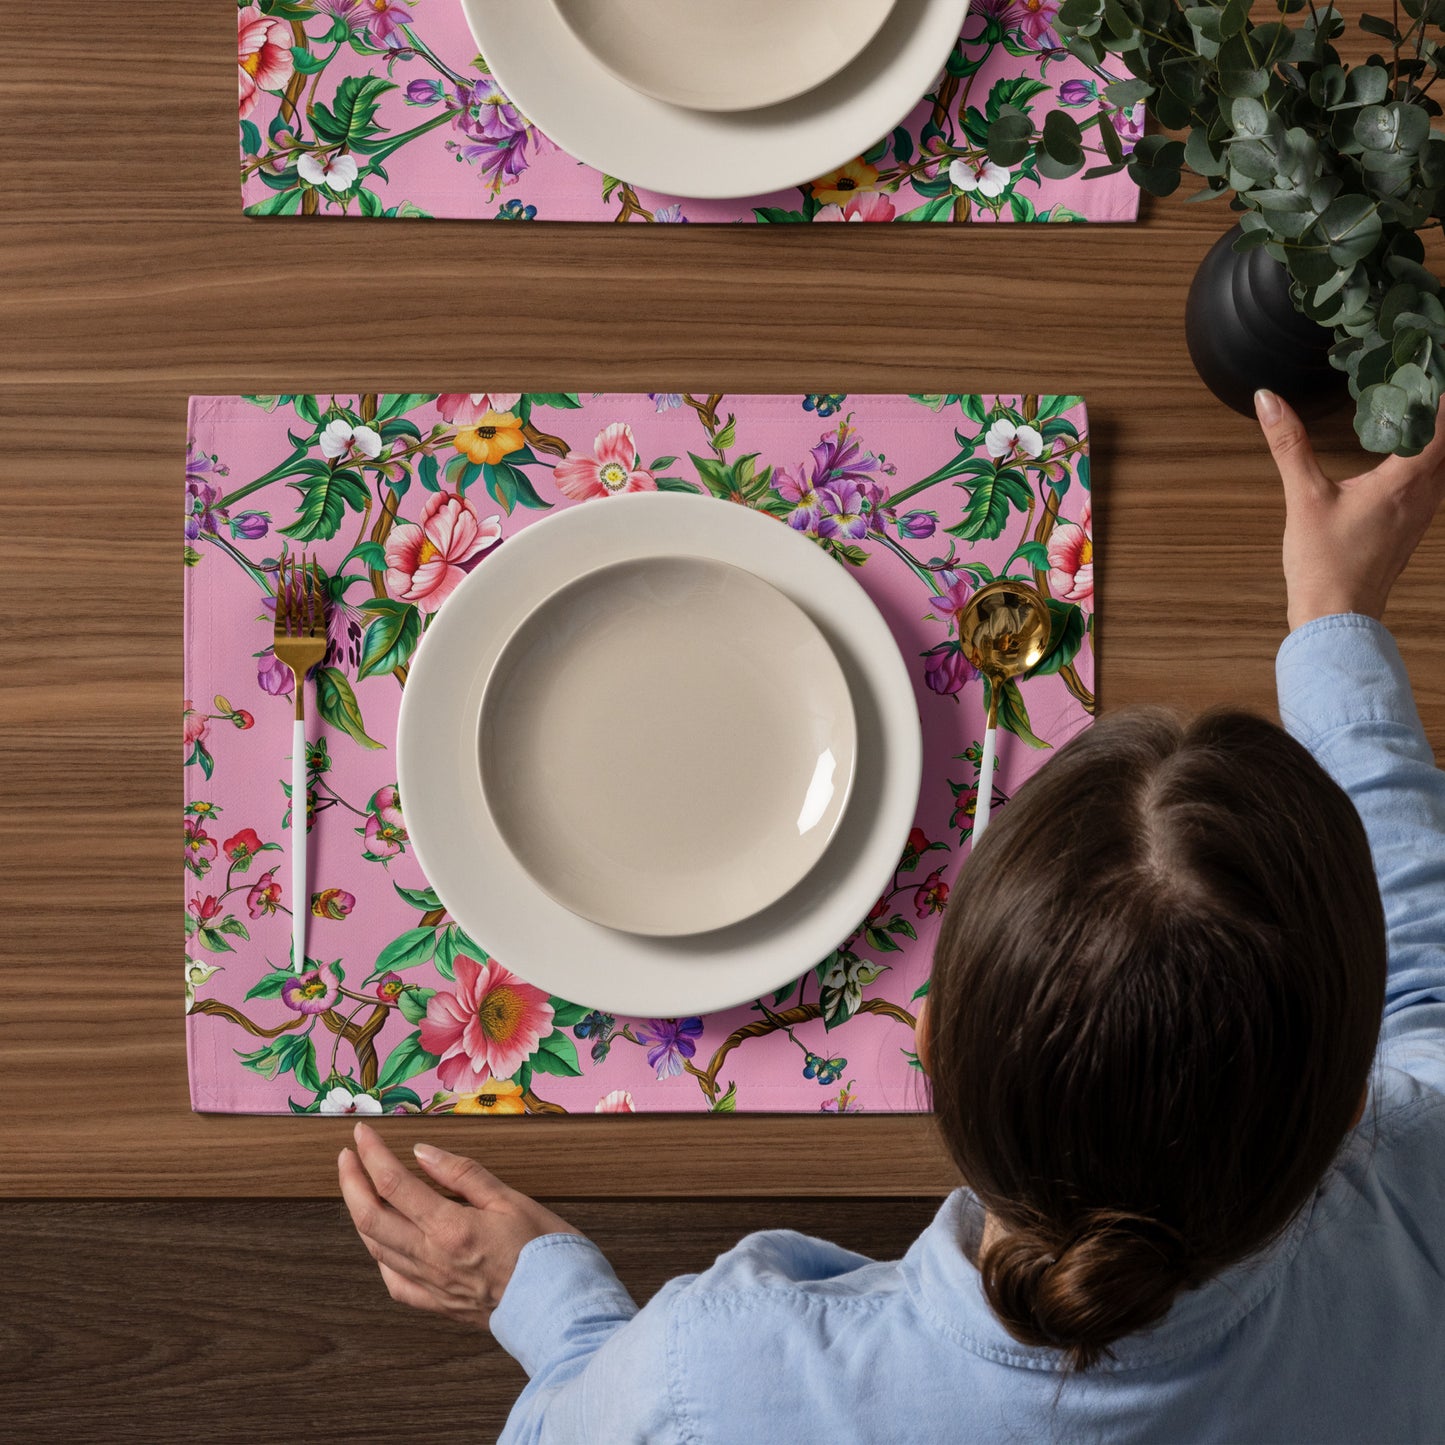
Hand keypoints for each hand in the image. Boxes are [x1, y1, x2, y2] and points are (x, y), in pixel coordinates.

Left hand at [338, 1121, 582, 1328]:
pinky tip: (382, 1244)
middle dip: (351, 1182)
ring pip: (376, 1249)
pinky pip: (394, 1282)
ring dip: (360, 1214)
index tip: (363, 1133)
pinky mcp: (438, 1305)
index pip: (394, 1184)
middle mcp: (432, 1259)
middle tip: (346, 1156)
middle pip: (370, 1217)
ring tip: (358, 1189)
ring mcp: (431, 1286)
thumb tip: (424, 1153)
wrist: (562, 1309)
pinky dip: (380, 1257)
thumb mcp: (511, 1199)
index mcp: (450, 1228)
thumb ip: (464, 1175)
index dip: (372, 1154)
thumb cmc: (546, 1252)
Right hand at [1255, 389, 1444, 630]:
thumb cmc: (1325, 565)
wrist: (1336, 618)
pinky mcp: (1411, 528)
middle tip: (1420, 382)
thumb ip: (1289, 445)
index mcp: (1404, 482)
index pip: (1442, 425)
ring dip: (1438, 437)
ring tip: (1418, 410)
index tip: (1427, 367)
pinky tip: (1407, 457)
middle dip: (1440, 412)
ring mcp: (1422, 514)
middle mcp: (1424, 495)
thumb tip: (1269, 400)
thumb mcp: (1303, 498)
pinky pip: (1434, 483)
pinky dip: (1430, 460)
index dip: (1439, 394)